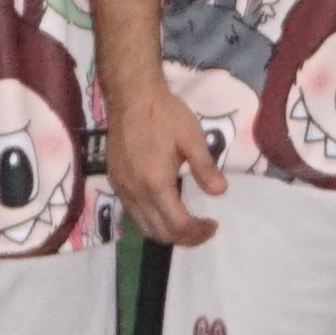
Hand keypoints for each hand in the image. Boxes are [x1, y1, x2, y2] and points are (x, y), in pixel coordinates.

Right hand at [113, 75, 230, 246]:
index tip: (213, 225)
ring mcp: (122, 189)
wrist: (131, 96)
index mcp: (155, 183)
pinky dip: (152, 220)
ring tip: (187, 223)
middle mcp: (135, 192)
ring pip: (144, 227)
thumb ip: (205, 168)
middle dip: (184, 238)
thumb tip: (220, 192)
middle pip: (159, 233)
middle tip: (204, 229)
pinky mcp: (115, 182)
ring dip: (167, 232)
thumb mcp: (192, 138)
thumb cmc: (165, 114)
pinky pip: (133, 213)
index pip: (177, 225)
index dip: (198, 232)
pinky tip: (166, 207)